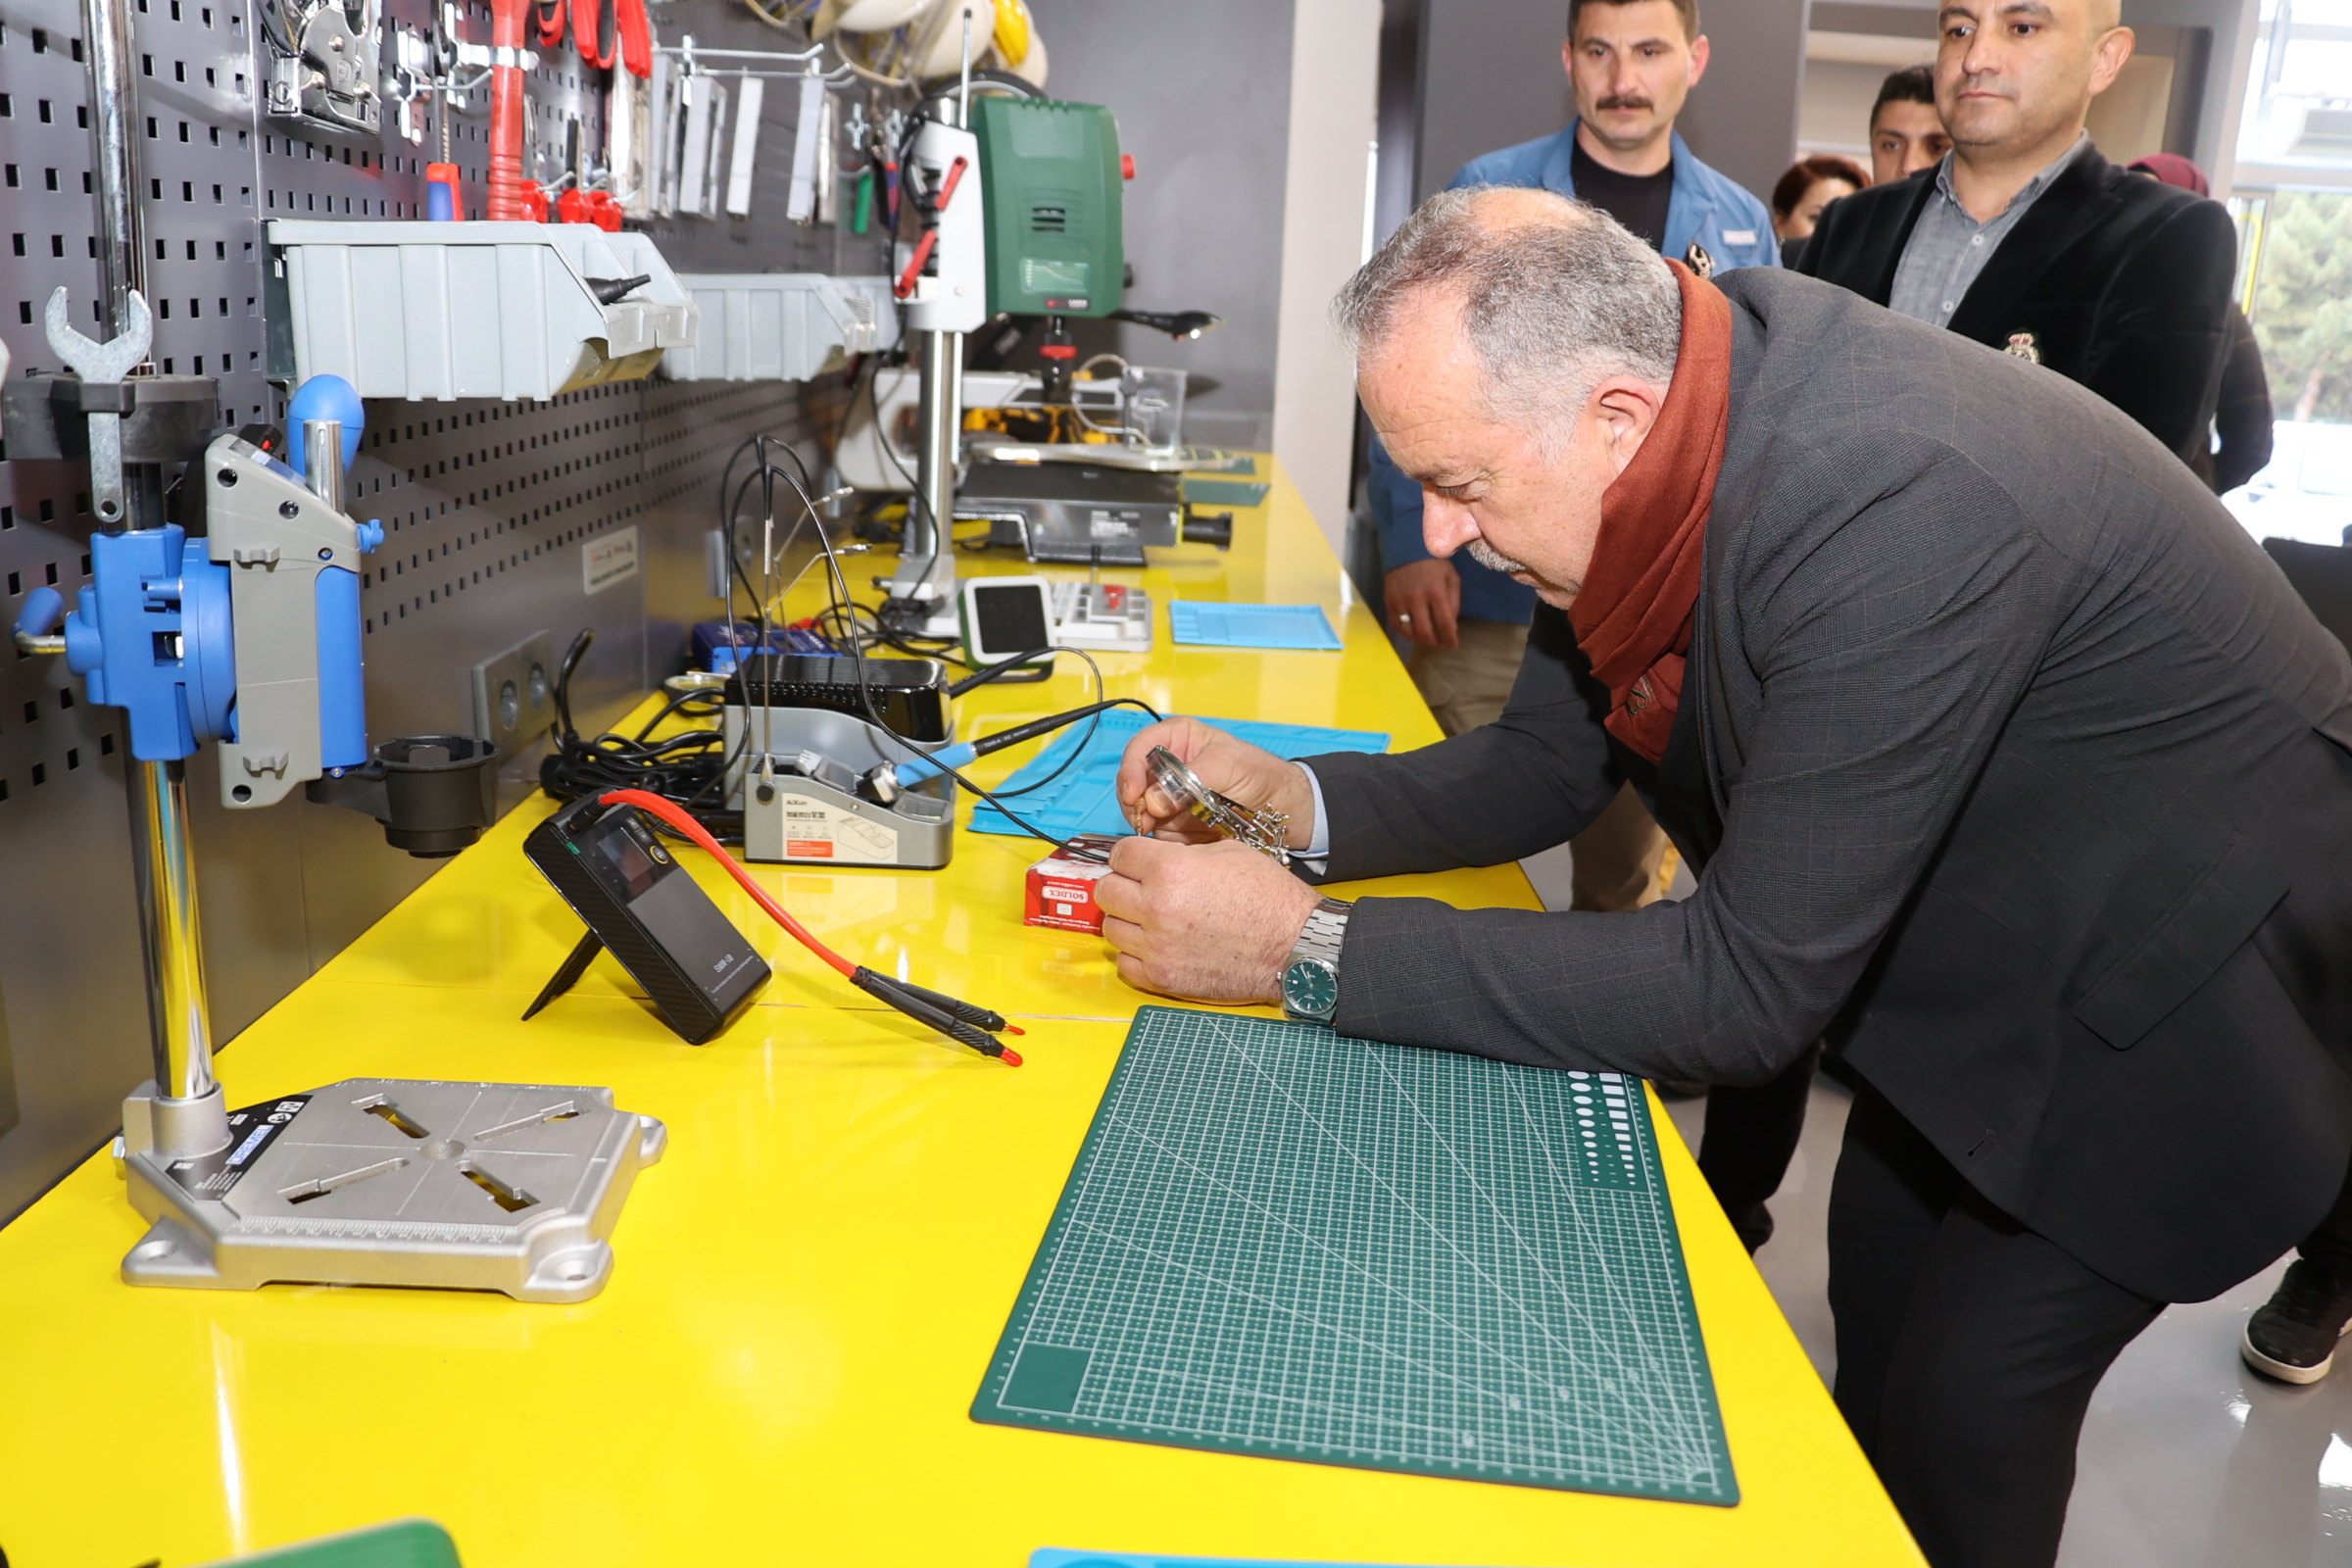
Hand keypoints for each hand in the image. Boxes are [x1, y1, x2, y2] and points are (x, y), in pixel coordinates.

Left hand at [1096, 835, 1321, 1004]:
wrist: (1293, 945)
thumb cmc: (1268, 898)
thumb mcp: (1227, 852)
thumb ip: (1181, 854)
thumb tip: (1154, 859)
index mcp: (1170, 869)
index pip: (1119, 854)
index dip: (1129, 855)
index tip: (1136, 862)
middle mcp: (1156, 907)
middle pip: (1106, 890)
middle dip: (1122, 885)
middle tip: (1139, 888)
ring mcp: (1156, 946)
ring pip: (1110, 928)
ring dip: (1126, 920)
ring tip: (1149, 919)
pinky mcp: (1163, 977)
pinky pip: (1125, 964)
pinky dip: (1135, 954)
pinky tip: (1156, 946)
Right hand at [1115, 717, 1316, 848]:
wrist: (1284, 809)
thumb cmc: (1260, 774)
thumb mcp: (1228, 765)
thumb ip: (1189, 779)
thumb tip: (1153, 802)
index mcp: (1177, 740)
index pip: (1140, 749)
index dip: (1130, 770)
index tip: (1133, 794)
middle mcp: (1168, 768)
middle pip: (1133, 785)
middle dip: (1137, 804)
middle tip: (1147, 821)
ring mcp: (1170, 798)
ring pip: (1143, 814)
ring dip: (1153, 826)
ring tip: (1177, 831)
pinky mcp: (1177, 824)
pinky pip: (1160, 835)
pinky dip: (1170, 841)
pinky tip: (1189, 840)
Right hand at [1383, 557, 1461, 648]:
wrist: (1407, 548)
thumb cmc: (1434, 563)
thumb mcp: (1451, 577)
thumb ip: (1454, 601)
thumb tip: (1451, 624)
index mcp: (1436, 592)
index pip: (1445, 624)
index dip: (1450, 639)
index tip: (1453, 645)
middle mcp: (1417, 599)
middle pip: (1426, 632)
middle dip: (1435, 642)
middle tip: (1440, 643)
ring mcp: (1401, 601)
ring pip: (1409, 631)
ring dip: (1420, 640)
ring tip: (1427, 639)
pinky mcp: (1389, 601)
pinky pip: (1396, 624)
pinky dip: (1405, 632)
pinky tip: (1412, 631)